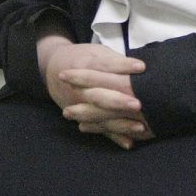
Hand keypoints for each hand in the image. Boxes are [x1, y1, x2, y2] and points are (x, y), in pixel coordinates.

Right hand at [39, 41, 154, 148]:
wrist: (54, 70)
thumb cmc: (84, 59)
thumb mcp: (96, 53)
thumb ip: (115, 60)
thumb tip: (141, 66)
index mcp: (85, 65)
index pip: (104, 66)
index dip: (123, 66)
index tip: (141, 67)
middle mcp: (81, 89)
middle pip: (101, 96)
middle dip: (119, 102)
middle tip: (138, 104)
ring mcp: (80, 106)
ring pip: (101, 117)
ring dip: (119, 123)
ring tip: (140, 127)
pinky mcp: (84, 119)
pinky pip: (101, 130)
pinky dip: (114, 137)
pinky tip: (129, 143)